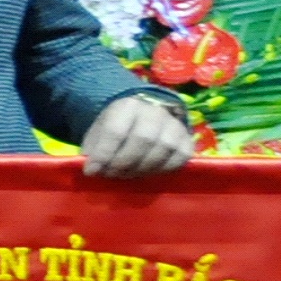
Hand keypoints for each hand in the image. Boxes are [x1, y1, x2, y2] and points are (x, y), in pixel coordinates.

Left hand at [79, 93, 197, 178]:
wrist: (144, 119)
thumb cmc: (117, 129)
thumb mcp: (98, 133)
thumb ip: (94, 149)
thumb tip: (94, 170)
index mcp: (128, 106)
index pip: (116, 130)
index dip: (104, 154)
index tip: (92, 170)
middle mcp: (155, 111)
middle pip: (143, 139)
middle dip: (124, 163)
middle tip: (111, 174)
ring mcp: (175, 124)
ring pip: (164, 148)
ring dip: (142, 168)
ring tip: (127, 174)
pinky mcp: (187, 139)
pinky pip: (180, 157)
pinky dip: (163, 169)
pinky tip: (148, 172)